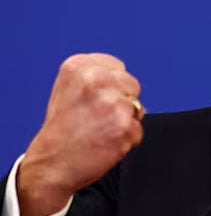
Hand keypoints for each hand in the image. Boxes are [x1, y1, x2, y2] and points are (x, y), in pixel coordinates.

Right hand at [17, 53, 144, 215]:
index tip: (96, 100)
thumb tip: (124, 81)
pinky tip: (105, 143)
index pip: (118, 68)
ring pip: (137, 107)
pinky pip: (138, 130)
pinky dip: (126, 140)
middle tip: (97, 118)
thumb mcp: (68, 90)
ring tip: (99, 130)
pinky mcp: (125, 125)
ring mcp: (113, 102)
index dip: (111, 87)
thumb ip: (96, 78)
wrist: (50, 166)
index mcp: (81, 66)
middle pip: (132, 85)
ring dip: (124, 121)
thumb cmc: (59, 132)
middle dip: (122, 101)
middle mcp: (97, 79)